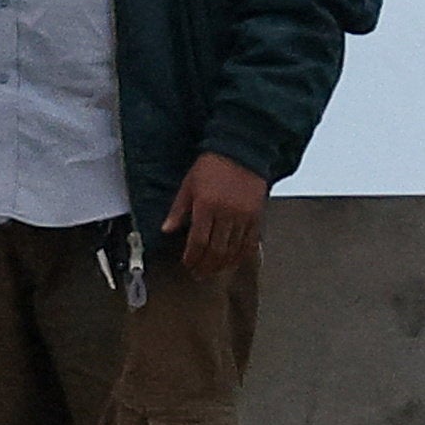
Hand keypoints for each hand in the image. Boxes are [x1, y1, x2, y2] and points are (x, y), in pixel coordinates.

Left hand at [164, 152, 271, 280]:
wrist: (241, 151)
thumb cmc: (213, 165)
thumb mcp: (188, 185)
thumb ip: (178, 209)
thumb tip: (167, 229)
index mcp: (207, 205)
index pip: (198, 241)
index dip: (192, 257)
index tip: (187, 264)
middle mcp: (227, 213)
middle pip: (216, 250)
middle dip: (206, 265)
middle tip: (199, 273)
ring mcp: (244, 216)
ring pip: (233, 249)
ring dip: (222, 264)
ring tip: (214, 270)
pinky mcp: (257, 215)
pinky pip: (250, 242)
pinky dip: (242, 255)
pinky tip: (234, 261)